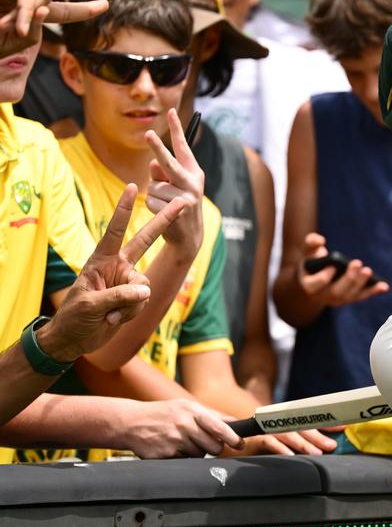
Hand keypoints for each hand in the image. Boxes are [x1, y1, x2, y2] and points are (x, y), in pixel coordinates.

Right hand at [0, 0, 114, 57]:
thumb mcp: (12, 38)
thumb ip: (31, 27)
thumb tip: (45, 11)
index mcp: (31, 7)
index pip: (63, 7)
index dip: (84, 7)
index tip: (106, 4)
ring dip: (30, 15)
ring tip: (14, 31)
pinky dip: (23, 12)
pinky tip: (17, 27)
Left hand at [36, 183, 186, 361]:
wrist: (74, 338)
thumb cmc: (73, 317)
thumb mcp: (90, 305)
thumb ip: (119, 295)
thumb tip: (145, 291)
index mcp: (101, 259)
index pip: (115, 230)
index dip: (125, 209)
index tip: (133, 187)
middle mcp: (118, 266)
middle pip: (146, 240)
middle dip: (163, 221)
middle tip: (183, 202)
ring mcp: (127, 281)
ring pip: (144, 286)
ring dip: (130, 305)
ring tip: (111, 316)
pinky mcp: (133, 298)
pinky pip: (143, 301)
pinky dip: (130, 313)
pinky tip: (115, 320)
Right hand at [124, 399, 244, 457]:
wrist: (131, 422)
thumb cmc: (163, 413)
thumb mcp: (186, 406)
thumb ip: (210, 414)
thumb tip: (233, 422)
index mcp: (192, 411)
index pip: (219, 427)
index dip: (233, 438)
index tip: (241, 444)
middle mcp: (184, 425)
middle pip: (213, 446)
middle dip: (215, 448)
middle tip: (208, 444)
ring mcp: (174, 441)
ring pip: (200, 455)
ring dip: (196, 451)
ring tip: (183, 441)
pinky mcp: (166, 455)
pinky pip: (184, 461)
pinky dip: (182, 456)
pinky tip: (172, 447)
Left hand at [144, 109, 204, 256]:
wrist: (188, 236)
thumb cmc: (178, 205)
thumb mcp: (175, 186)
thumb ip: (163, 172)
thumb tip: (153, 163)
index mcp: (193, 172)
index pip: (183, 147)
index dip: (177, 129)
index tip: (171, 111)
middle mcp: (192, 182)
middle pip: (169, 163)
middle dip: (157, 148)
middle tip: (148, 133)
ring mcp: (186, 196)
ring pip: (153, 185)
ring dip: (152, 194)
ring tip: (163, 204)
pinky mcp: (177, 210)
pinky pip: (151, 200)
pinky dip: (151, 206)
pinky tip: (162, 213)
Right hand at [239, 429, 337, 455]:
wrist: (230, 442)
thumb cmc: (259, 448)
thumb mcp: (282, 446)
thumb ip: (298, 445)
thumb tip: (323, 450)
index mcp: (288, 424)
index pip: (311, 422)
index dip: (327, 424)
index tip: (344, 427)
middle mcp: (279, 424)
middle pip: (302, 428)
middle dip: (318, 436)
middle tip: (332, 445)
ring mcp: (267, 430)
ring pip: (288, 434)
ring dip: (303, 443)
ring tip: (317, 453)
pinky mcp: (255, 439)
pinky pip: (269, 442)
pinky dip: (280, 449)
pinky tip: (291, 456)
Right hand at [297, 233, 389, 307]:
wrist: (316, 277)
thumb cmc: (313, 261)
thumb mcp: (308, 251)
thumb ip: (311, 243)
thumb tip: (320, 240)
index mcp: (309, 285)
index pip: (315, 284)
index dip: (324, 277)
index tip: (332, 266)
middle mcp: (323, 296)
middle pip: (336, 291)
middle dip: (348, 278)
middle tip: (357, 263)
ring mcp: (338, 299)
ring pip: (351, 295)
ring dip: (361, 284)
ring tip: (368, 270)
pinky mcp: (350, 298)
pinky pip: (363, 296)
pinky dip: (374, 291)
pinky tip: (385, 286)